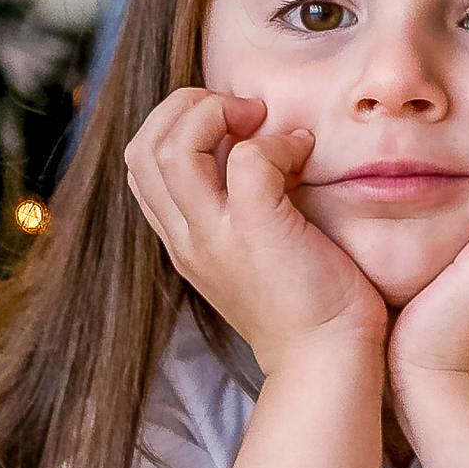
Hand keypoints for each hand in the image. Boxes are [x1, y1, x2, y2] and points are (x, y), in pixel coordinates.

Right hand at [124, 88, 384, 372]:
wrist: (327, 361)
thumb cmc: (310, 307)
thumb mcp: (258, 255)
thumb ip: (242, 211)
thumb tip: (261, 149)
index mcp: (183, 242)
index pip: (140, 166)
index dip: (174, 125)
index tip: (229, 125)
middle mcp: (187, 238)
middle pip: (142, 147)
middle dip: (184, 106)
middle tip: (240, 109)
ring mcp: (215, 236)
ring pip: (173, 146)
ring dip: (214, 112)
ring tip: (259, 118)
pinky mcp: (255, 231)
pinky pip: (247, 159)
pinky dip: (276, 142)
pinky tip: (304, 153)